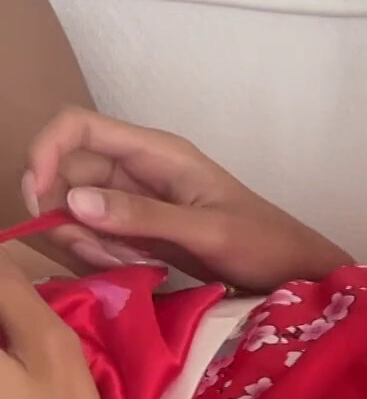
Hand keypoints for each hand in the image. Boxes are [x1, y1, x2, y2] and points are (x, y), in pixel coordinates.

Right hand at [21, 107, 352, 290]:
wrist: (295, 273)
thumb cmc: (265, 244)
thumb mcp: (208, 232)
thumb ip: (145, 217)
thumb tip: (74, 201)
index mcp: (158, 153)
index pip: (78, 126)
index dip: (45, 152)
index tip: (40, 199)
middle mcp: (140, 170)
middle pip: (66, 172)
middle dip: (65, 212)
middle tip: (95, 250)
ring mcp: (136, 201)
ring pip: (75, 208)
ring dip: (85, 239)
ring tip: (129, 261)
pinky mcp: (138, 230)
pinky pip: (95, 234)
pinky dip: (100, 253)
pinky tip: (133, 267)